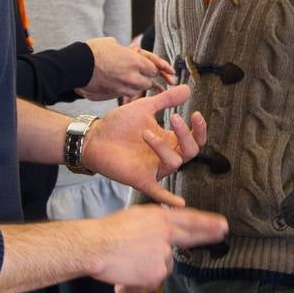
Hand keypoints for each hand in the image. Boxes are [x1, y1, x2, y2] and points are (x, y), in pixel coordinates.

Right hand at [78, 37, 174, 100]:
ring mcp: (121, 88)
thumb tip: (129, 52)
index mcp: (134, 61)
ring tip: (147, 89)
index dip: (162, 69)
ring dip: (140, 88)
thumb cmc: (92, 51)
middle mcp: (131, 77)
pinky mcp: (112, 96)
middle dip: (151, 80)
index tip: (170, 74)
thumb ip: (126, 51)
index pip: (154, 68)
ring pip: (136, 91)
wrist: (74, 67)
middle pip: (148, 82)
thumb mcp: (112, 44)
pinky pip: (123, 95)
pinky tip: (127, 90)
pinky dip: (126, 92)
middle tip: (163, 83)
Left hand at [84, 83, 205, 205]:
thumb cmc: (118, 125)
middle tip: (174, 117)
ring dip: (163, 147)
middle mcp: (165, 156)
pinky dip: (169, 198)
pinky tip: (179, 204)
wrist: (94, 137)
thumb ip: (166, 100)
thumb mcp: (144, 108)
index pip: (194, 139)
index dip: (199, 129)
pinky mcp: (141, 179)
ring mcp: (154, 169)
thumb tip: (187, 89)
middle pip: (190, 152)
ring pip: (174, 163)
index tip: (195, 113)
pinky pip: (158, 192)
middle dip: (186, 135)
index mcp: (169, 141)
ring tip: (145, 133)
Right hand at [90, 204, 227, 290]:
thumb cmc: (110, 231)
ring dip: (153, 264)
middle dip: (209, 233)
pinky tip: (132, 269)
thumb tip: (169, 226)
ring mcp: (163, 254)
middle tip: (223, 231)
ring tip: (132, 258)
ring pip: (165, 263)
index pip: (189, 220)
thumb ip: (156, 221)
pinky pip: (155, 278)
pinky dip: (145, 278)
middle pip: (192, 235)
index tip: (222, 224)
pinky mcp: (157, 273)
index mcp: (159, 218)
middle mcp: (166, 234)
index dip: (207, 222)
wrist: (97, 246)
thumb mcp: (136, 216)